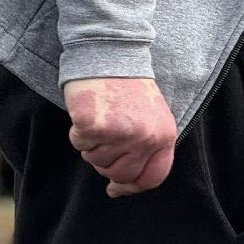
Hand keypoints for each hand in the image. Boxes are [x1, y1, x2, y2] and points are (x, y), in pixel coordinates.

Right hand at [64, 77, 176, 197]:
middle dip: (107, 161)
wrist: (112, 54)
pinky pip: (80, 144)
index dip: (132, 187)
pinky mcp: (95, 125)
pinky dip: (79, 131)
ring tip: (104, 116)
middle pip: (119, 174)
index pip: (153, 177)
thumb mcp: (152, 117)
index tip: (117, 189)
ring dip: (93, 144)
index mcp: (165, 134)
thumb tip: (122, 186)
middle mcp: (146, 137)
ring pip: (96, 161)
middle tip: (108, 133)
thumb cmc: (129, 88)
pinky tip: (89, 111)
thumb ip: (147, 148)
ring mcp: (121, 133)